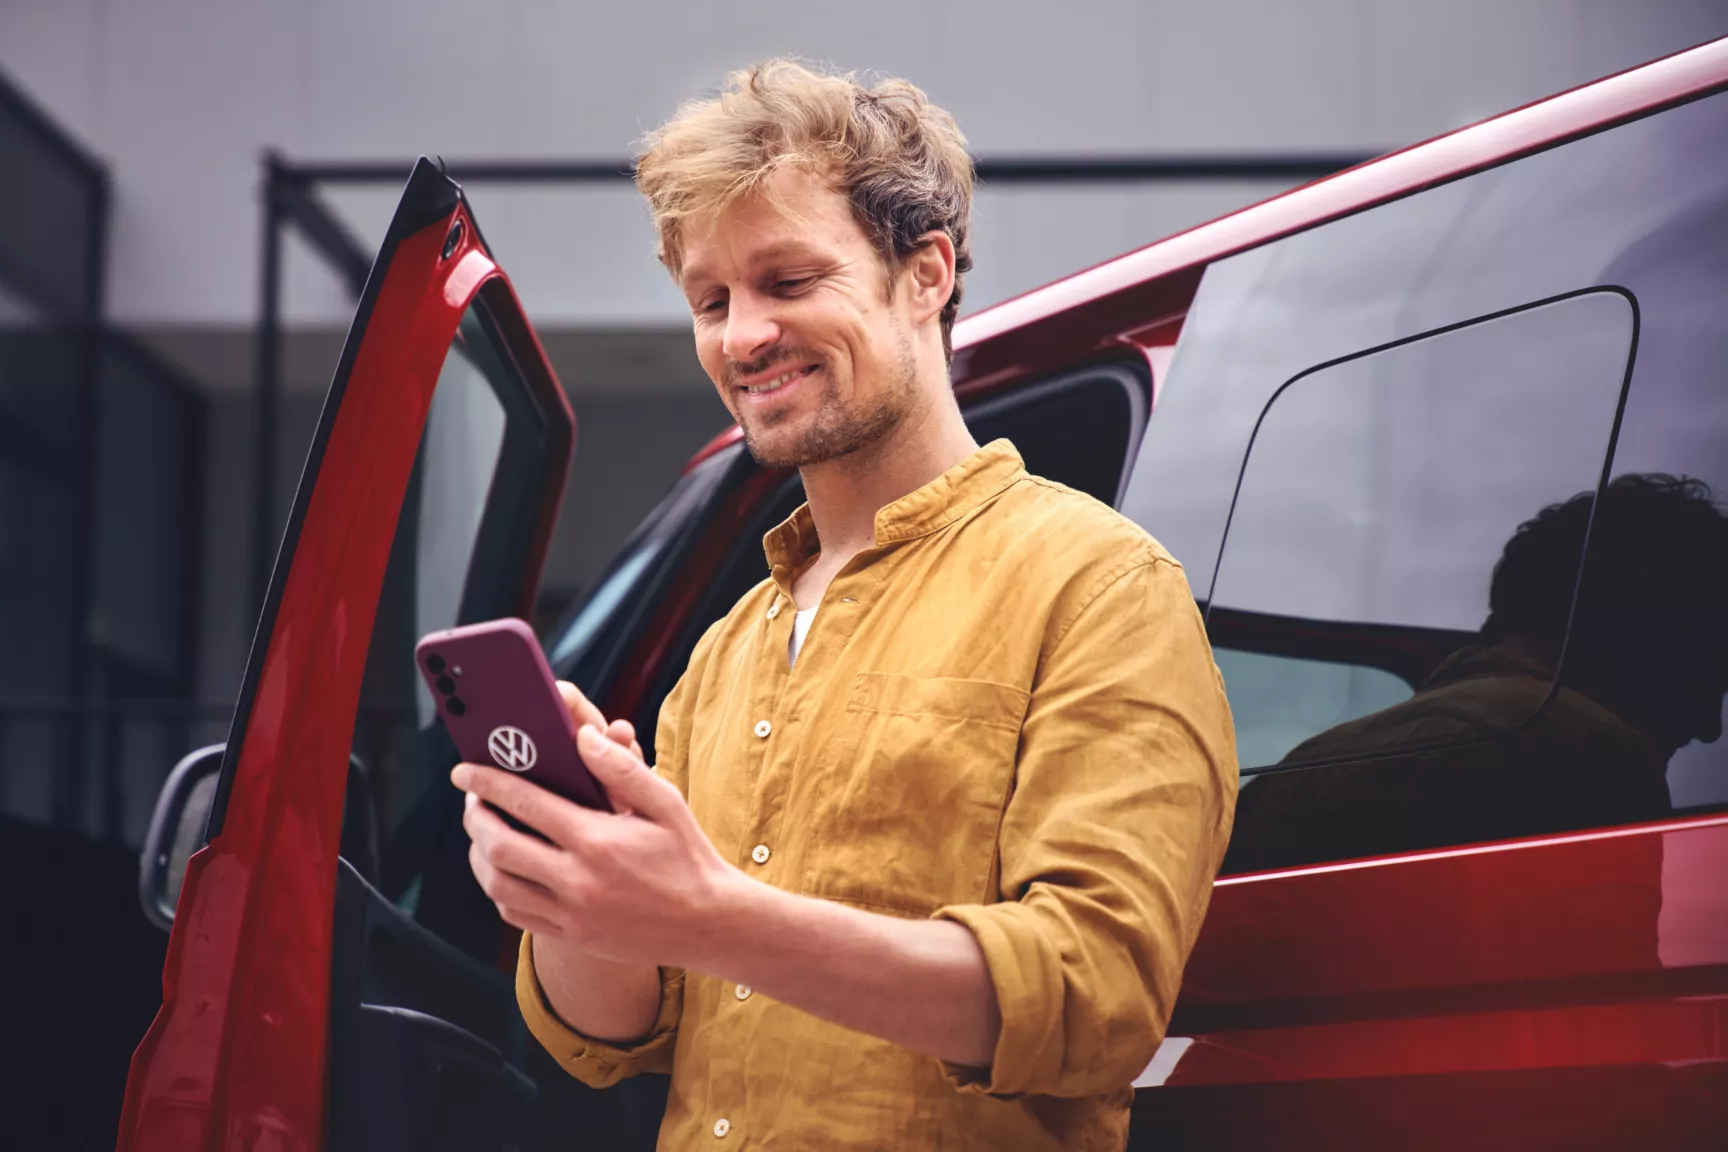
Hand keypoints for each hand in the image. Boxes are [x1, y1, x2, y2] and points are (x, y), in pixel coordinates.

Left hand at [454, 691, 739, 969]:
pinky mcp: (571, 936)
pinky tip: (504, 868)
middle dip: (475, 818)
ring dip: (479, 855)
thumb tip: (582, 736)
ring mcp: (572, 914)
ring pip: (499, 885)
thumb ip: (622, 768)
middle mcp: (579, 880)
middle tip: (472, 800)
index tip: (465, 771)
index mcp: (598, 841)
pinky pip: (515, 914)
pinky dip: (498, 889)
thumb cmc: (687, 856)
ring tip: (482, 833)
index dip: (487, 783)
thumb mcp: (666, 803)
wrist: (708, 924)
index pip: (525, 803)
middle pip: (500, 846)